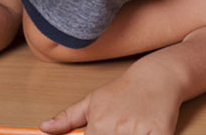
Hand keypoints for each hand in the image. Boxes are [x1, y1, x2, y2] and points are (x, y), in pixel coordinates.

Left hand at [39, 68, 181, 134]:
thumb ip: (68, 117)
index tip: (107, 132)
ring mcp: (140, 132)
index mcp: (99, 125)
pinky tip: (146, 131)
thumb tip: (44, 128)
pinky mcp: (161, 132)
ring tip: (132, 129)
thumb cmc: (125, 89)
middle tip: (121, 128)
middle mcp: (117, 129)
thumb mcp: (93, 100)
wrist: (158, 76)